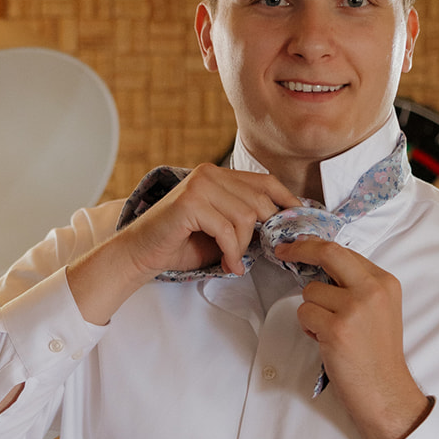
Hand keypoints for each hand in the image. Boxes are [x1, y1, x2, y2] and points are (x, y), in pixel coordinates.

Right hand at [120, 163, 299, 278]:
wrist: (141, 252)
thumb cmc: (178, 242)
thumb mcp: (220, 228)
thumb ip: (244, 221)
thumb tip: (279, 228)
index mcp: (217, 174)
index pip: (264, 181)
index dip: (286, 200)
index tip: (297, 220)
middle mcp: (209, 174)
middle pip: (258, 200)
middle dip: (261, 232)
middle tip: (255, 253)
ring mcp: (199, 185)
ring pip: (245, 216)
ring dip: (243, 246)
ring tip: (233, 260)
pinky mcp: (191, 203)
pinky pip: (227, 229)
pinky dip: (232, 252)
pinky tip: (227, 263)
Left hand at [275, 237, 431, 438]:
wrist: (385, 391)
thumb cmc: (377, 355)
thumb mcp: (380, 310)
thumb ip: (357, 286)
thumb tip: (321, 264)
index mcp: (385, 282)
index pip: (345, 251)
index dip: (316, 246)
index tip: (297, 245)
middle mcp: (372, 290)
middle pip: (328, 253)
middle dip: (300, 249)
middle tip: (283, 251)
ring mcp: (355, 308)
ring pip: (310, 292)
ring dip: (311, 311)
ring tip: (329, 331)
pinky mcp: (337, 328)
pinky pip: (304, 314)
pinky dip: (309, 328)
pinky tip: (326, 342)